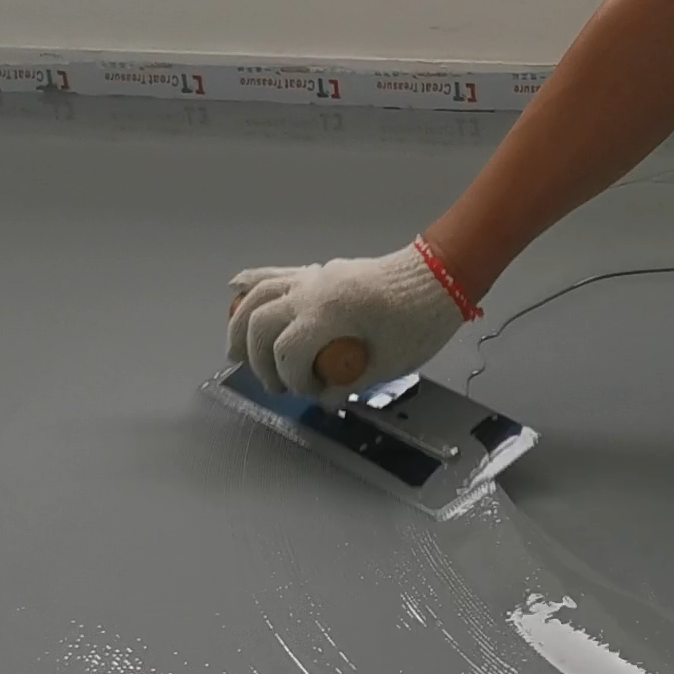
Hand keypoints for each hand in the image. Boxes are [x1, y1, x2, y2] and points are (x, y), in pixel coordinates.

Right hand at [227, 238, 478, 404]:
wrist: (440, 279)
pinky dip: (252, 284)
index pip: (288, 351)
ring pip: (258, 296)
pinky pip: (276, 275)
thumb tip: (323, 399)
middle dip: (259, 359)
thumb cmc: (421, 320)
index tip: (310, 393)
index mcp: (331, 312)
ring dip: (241, 325)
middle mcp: (314, 290)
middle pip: (260, 323)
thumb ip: (349, 382)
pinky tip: (234, 292)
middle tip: (275, 385)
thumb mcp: (389, 363)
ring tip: (237, 353)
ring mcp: (314, 278)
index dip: (292, 379)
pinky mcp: (320, 273)